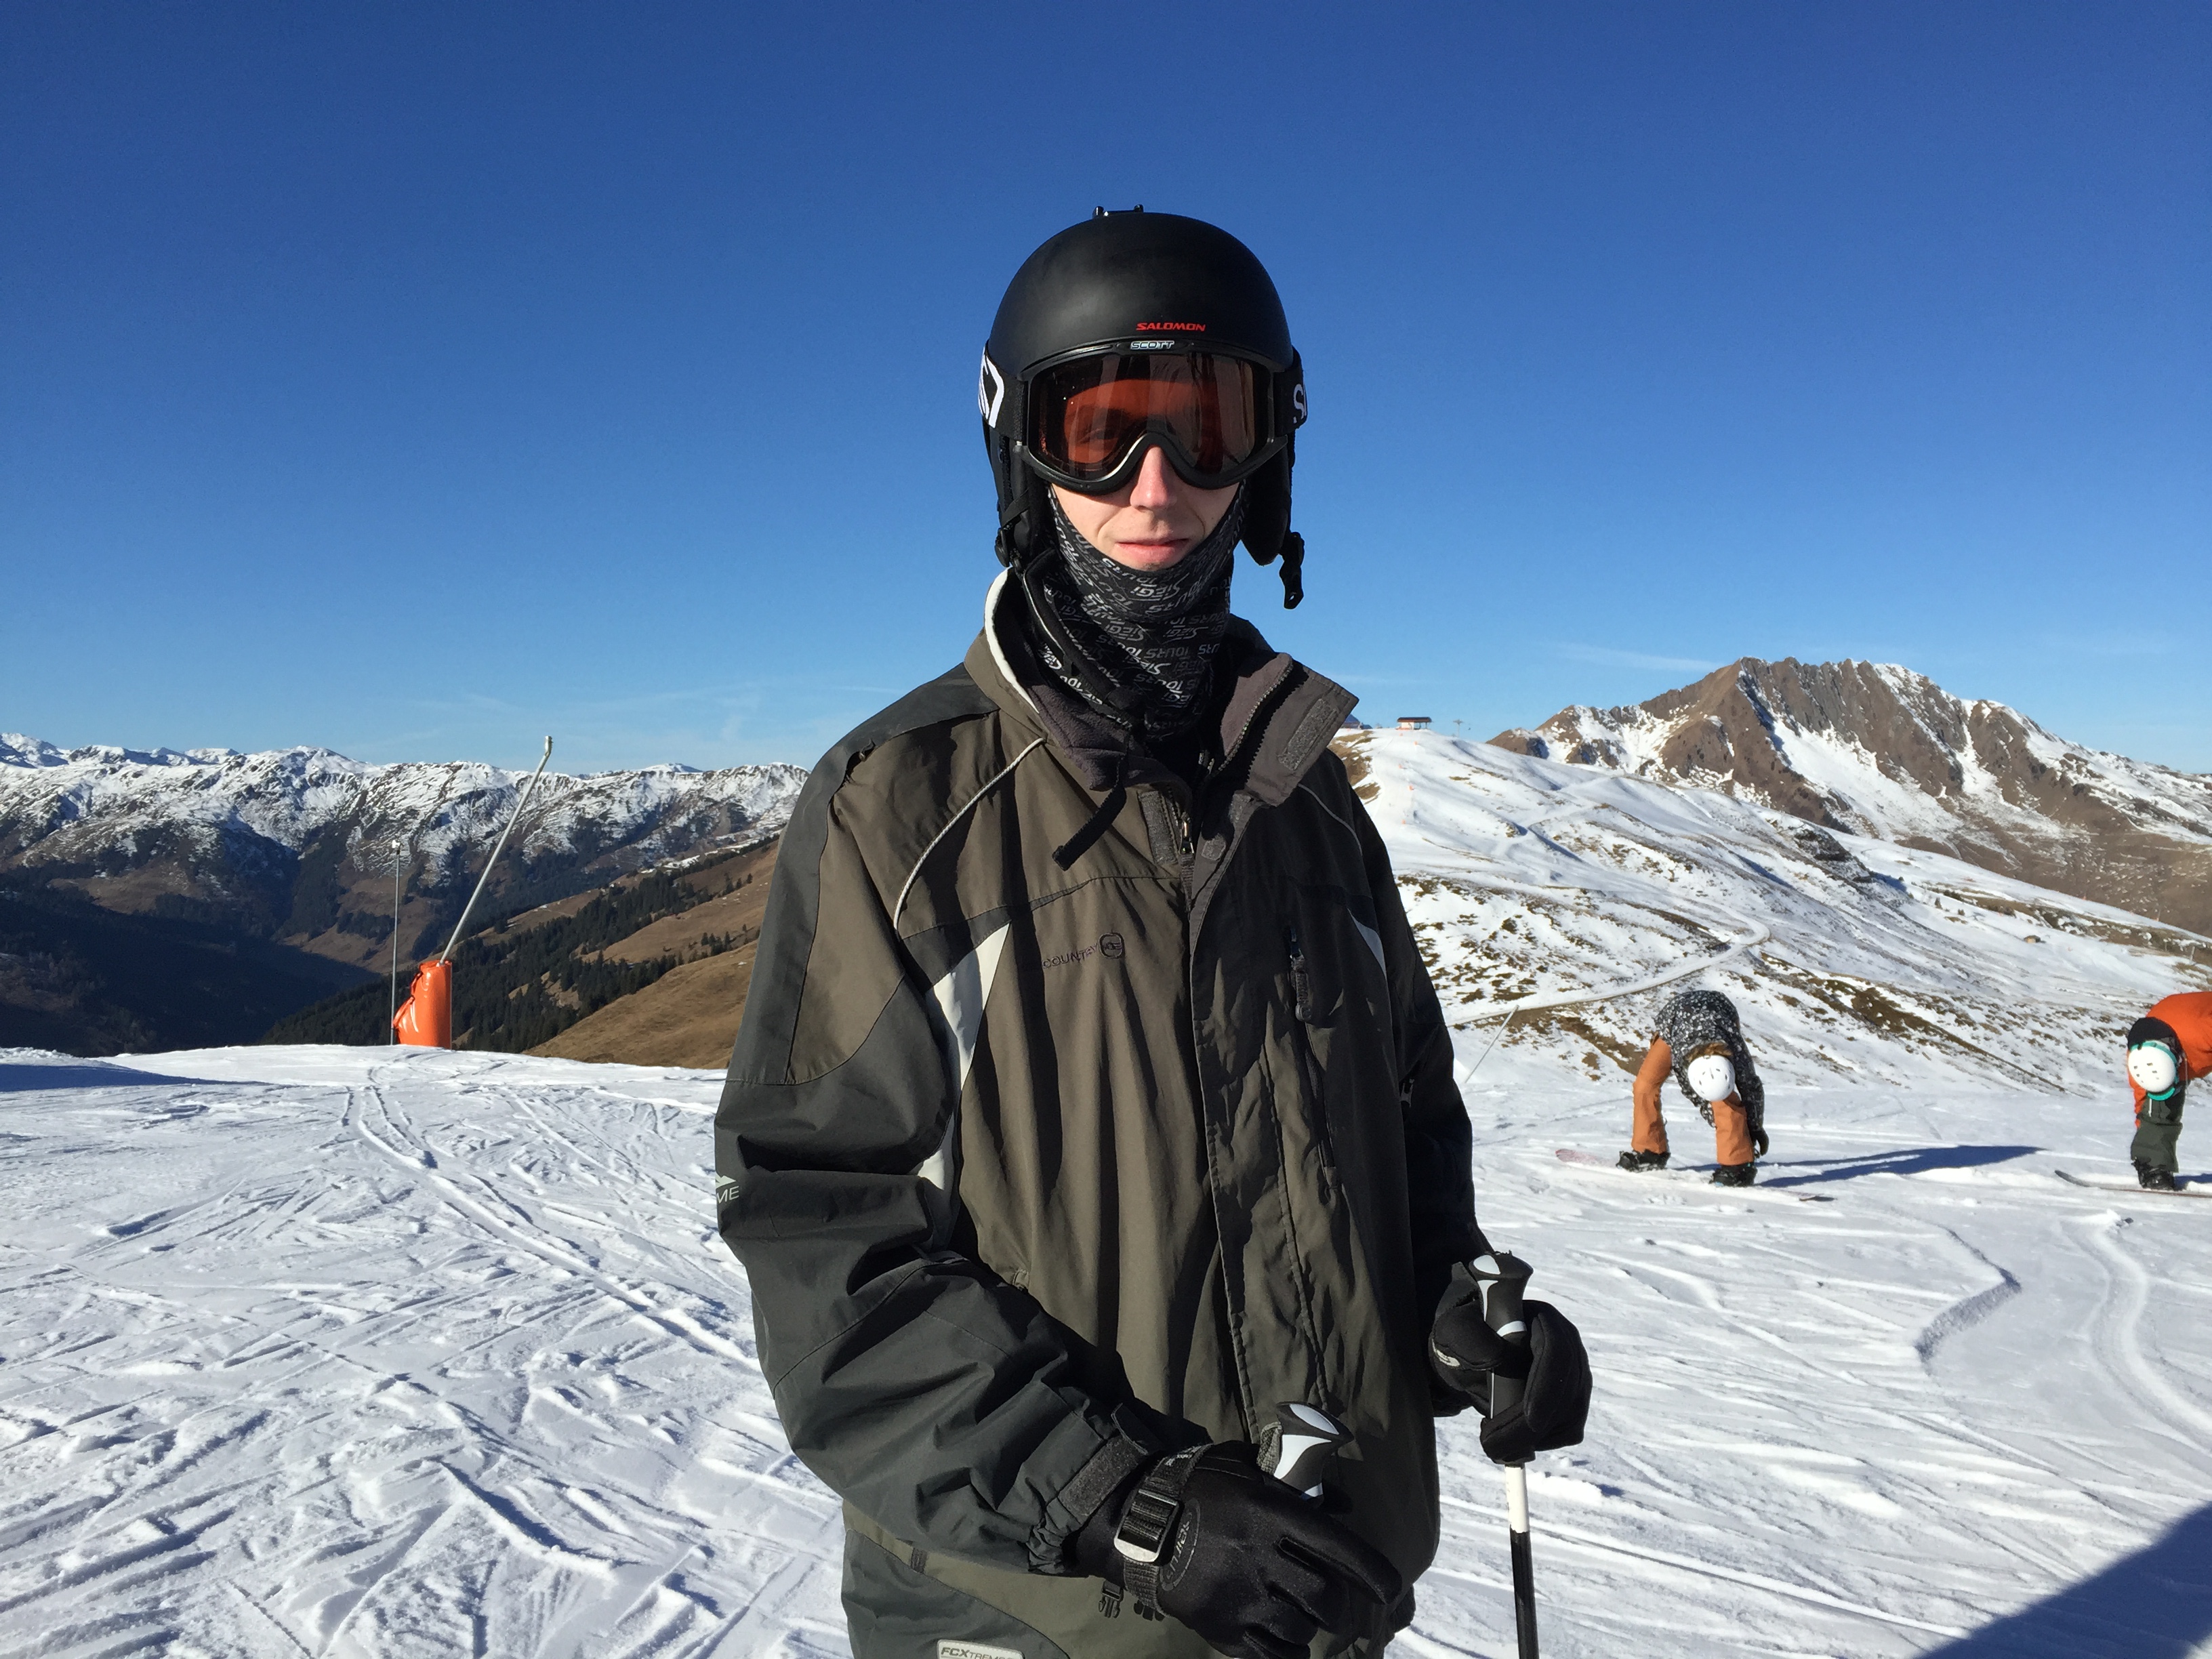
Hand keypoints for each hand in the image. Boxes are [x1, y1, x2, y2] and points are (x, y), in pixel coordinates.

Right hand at [1075, 1443, 1402, 1658]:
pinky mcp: (1220, 1628)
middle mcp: (1260, 1559)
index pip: (1337, 1547)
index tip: (1392, 1589)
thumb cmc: (1197, 1489)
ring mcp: (1240, 1598)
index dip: (1373, 1571)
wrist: (1139, 1525)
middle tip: (1345, 1607)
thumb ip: (1294, 1483)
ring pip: (1299, 1629)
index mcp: (1269, 1514)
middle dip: (1342, 1606)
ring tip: (1305, 1620)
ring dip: (1310, 1627)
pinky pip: (1268, 1656)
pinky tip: (1291, 1647)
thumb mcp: (1245, 1469)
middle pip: (1325, 1597)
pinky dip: (1287, 1655)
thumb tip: (1345, 1504)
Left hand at [1430, 1281, 1591, 1464]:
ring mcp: (1575, 1375)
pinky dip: (1542, 1442)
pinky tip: (1512, 1438)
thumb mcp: (1456, 1332)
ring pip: (1570, 1416)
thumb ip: (1470, 1338)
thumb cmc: (1464, 1339)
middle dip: (1531, 1427)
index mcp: (1544, 1321)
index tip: (1529, 1419)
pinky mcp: (1574, 1401)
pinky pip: (1569, 1430)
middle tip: (1493, 1447)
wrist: (1472, 1356)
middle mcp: (1569, 1346)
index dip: (1547, 1388)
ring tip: (1493, 1441)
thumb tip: (1498, 1357)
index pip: (1557, 1353)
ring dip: (1533, 1438)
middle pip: (1566, 1392)